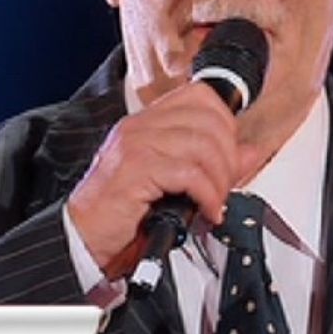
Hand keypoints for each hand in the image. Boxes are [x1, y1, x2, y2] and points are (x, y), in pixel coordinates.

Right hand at [66, 81, 258, 278]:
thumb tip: (250, 152)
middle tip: (226, 184)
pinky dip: (207, 195)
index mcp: (146, 123)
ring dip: (220, 178)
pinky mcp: (135, 170)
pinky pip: (189, 173)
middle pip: (208, 117)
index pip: (198, 95)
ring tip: (216, 201)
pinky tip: (207, 211)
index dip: (224, 121)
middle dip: (228, 154)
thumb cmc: (120, 214)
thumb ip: (211, 165)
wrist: (82, 238)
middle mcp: (139, 127)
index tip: (229, 153)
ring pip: (202, 144)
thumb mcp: (172, 184)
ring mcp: (135, 145)